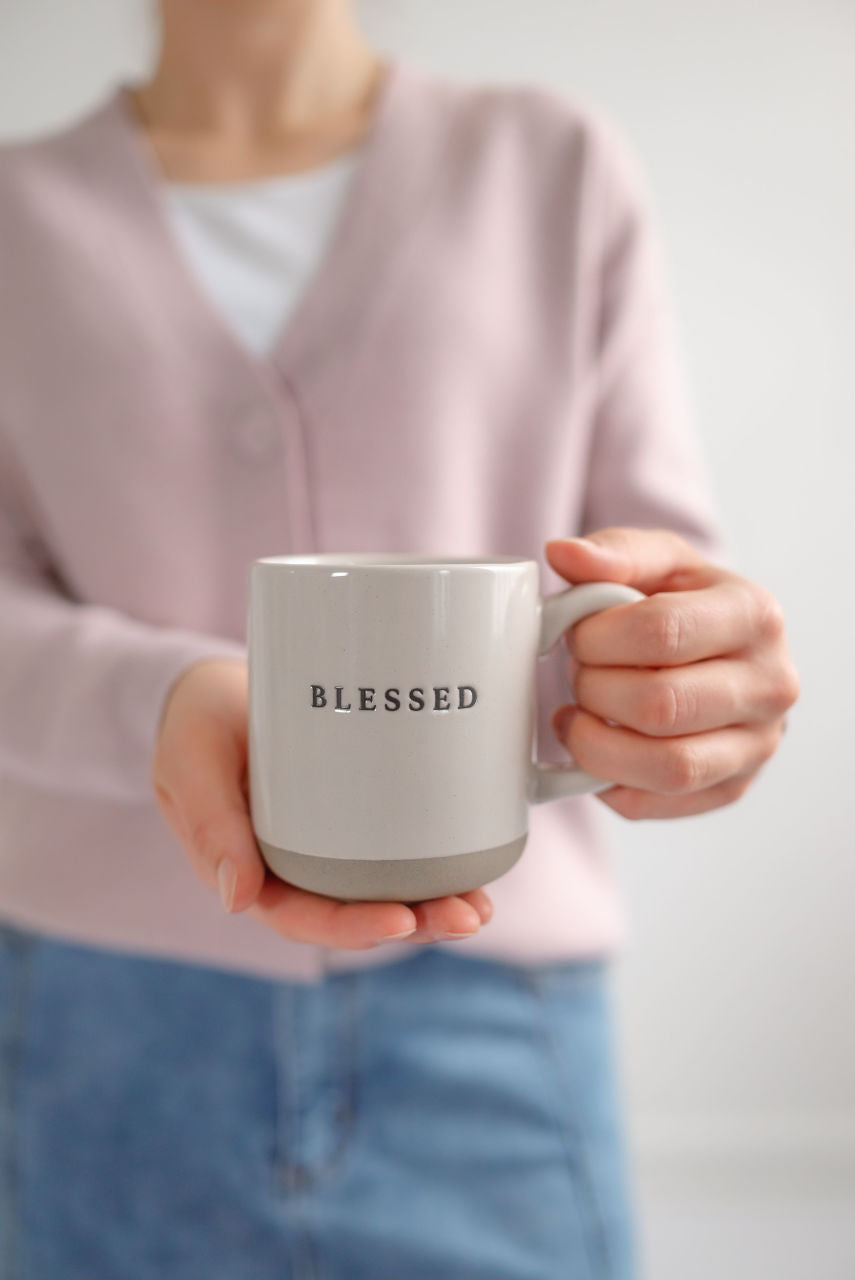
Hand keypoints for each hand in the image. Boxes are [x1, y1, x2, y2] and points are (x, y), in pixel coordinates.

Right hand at [152, 659, 492, 947]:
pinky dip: (434, 863)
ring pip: (383, 889)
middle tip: (466, 916)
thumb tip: (238, 900)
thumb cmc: (197, 727)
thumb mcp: (190, 765)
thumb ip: (210, 825)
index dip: (353, 927)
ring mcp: (327, 845)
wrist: (214, 688)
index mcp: (250, 873)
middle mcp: (294, 870)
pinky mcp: (355, 814)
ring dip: (434, 905)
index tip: (403, 921)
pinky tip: (475, 866)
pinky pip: (396, 849)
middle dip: (415, 923)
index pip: (304, 918)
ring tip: (480, 905)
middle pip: (356, 914)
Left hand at [546, 529, 799, 818]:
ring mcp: (756, 746)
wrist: (723, 656)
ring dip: (597, 746)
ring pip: (667, 767)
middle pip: (661, 704)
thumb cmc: (685, 605)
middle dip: (595, 690)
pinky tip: (597, 750)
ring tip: (577, 719)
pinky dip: (607, 782)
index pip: (662, 631)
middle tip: (580, 675)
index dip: (597, 637)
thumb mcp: (659, 564)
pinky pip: (655, 805)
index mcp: (753, 615)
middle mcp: (770, 685)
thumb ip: (613, 553)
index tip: (578, 634)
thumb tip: (563, 554)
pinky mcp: (730, 789)